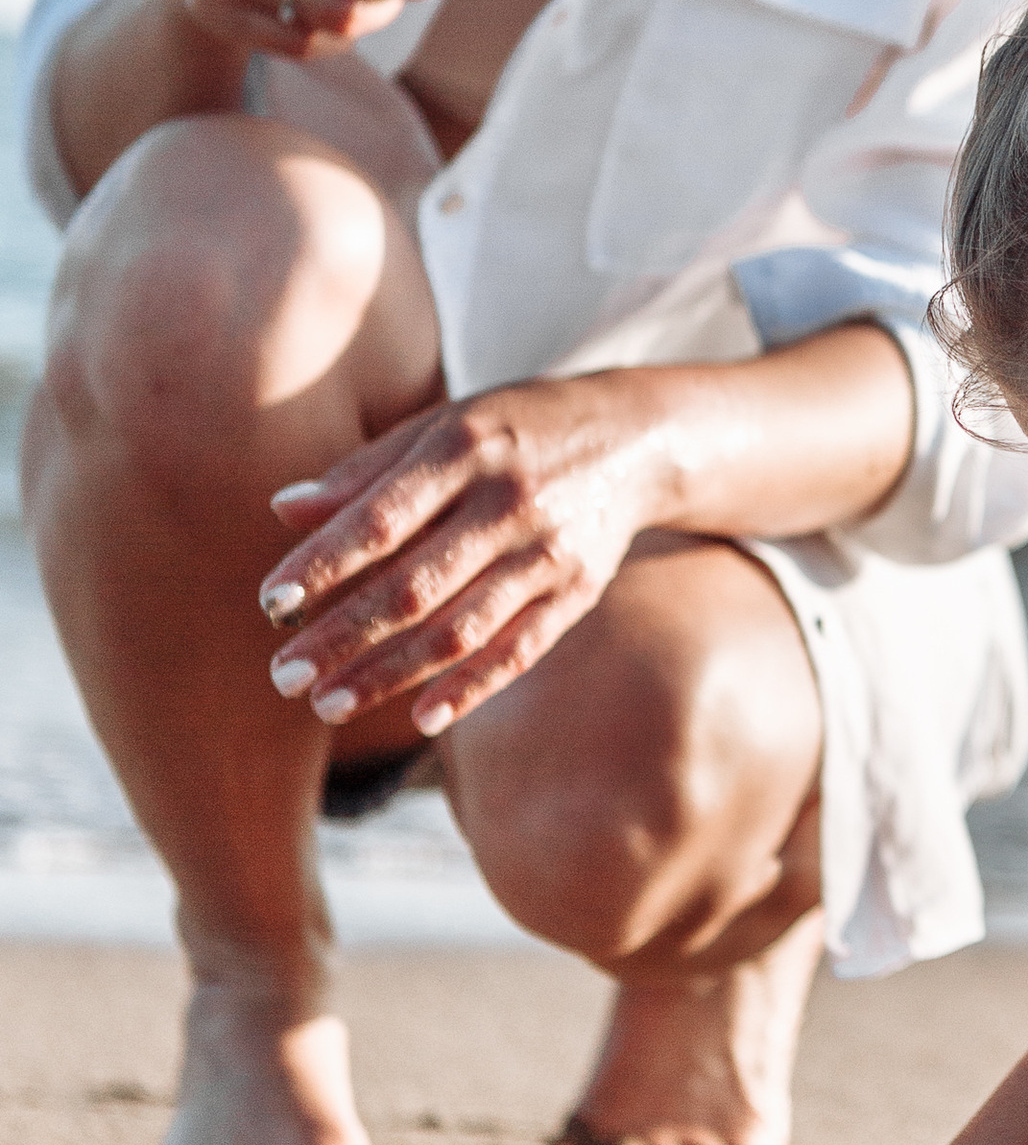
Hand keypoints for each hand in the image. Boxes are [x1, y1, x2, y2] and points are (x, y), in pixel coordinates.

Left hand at [258, 373, 676, 737]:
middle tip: (282, 677)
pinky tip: (420, 719)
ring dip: (389, 674)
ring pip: (460, 629)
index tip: (272, 603)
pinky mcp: (577, 592)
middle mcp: (507, 502)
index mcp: (464, 448)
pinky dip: (471, 688)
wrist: (637, 436)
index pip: (383, 517)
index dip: (325, 562)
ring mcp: (546, 553)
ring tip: (328, 705)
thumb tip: (283, 510)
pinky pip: (519, 650)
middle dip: (342, 636)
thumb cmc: (514, 429)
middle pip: (413, 586)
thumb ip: (366, 471)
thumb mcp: (443, 426)